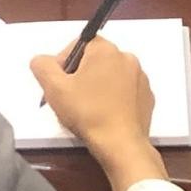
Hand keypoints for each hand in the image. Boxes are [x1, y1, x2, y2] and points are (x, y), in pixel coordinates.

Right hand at [31, 37, 166, 190]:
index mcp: (105, 50)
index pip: (80, 44)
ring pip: (111, 76)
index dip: (65, 62)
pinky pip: (125, 91)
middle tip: (70, 98)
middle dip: (80, 75)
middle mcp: (127, 58)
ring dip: (97, 87)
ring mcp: (140, 78)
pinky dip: (114, 98)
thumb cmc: (87, 113)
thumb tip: (42, 61)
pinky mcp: (147, 97)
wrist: (121, 145)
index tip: (60, 84)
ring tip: (88, 109)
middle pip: (95, 60)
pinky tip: (105, 115)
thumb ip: (43, 66)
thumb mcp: (54, 89)